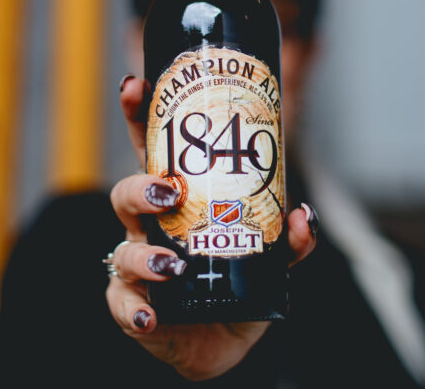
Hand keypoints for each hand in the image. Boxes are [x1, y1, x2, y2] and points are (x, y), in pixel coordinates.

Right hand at [105, 74, 317, 380]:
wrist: (223, 338)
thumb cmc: (237, 282)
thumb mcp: (271, 257)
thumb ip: (289, 238)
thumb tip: (303, 215)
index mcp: (178, 200)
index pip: (153, 149)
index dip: (140, 115)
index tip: (137, 85)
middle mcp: (151, 228)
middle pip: (127, 193)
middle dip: (140, 186)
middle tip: (168, 191)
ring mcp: (137, 266)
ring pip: (123, 249)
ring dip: (145, 256)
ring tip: (172, 265)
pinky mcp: (132, 306)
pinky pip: (121, 304)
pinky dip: (133, 309)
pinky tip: (149, 315)